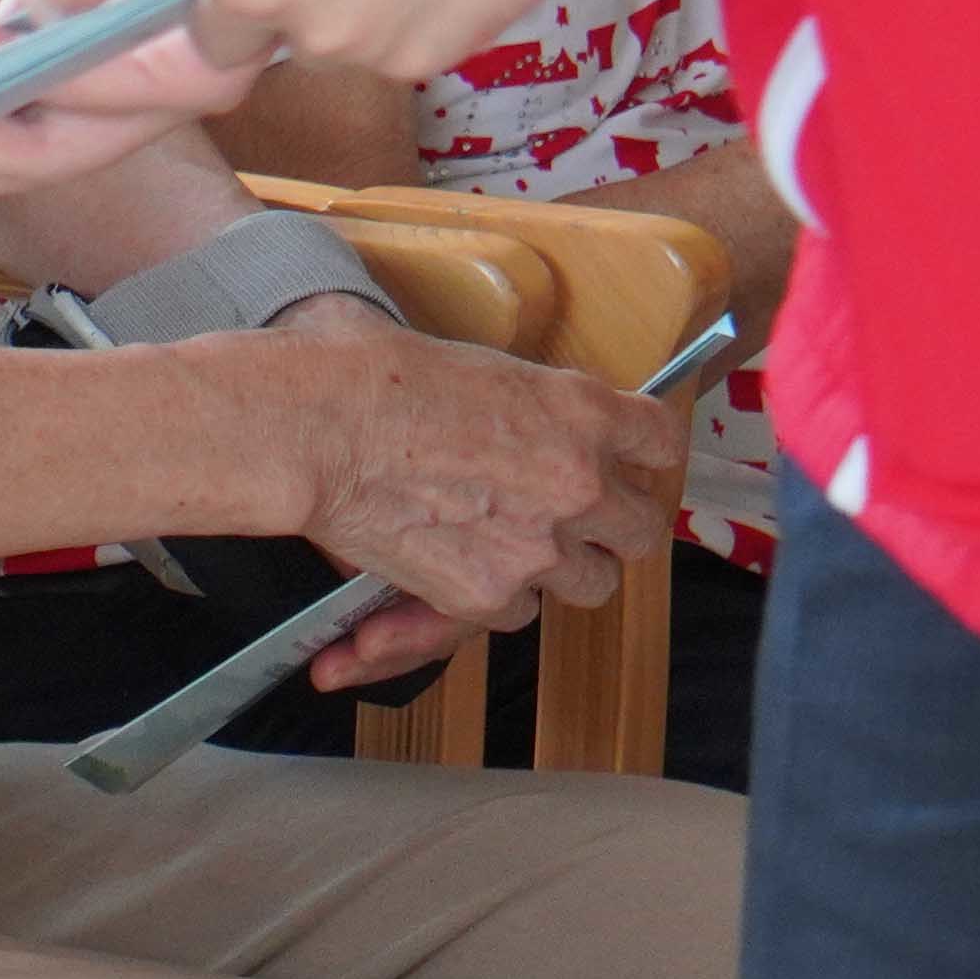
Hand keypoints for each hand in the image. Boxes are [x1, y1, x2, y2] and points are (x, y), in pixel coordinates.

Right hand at [233, 319, 684, 636]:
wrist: (318, 427)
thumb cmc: (375, 372)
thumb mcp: (478, 366)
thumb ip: (530, 404)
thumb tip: (534, 416)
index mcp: (581, 411)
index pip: (662, 442)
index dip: (644, 455)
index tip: (630, 460)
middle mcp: (579, 483)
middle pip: (642, 529)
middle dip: (612, 526)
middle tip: (577, 516)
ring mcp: (539, 547)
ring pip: (592, 584)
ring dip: (561, 568)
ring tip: (514, 544)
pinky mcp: (490, 596)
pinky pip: (520, 612)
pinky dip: (495, 595)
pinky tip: (456, 561)